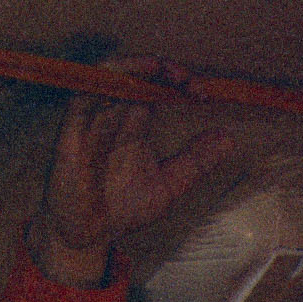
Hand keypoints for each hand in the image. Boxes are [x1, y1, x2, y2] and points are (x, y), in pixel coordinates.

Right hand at [35, 90, 240, 284]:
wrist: (89, 232)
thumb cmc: (123, 207)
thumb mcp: (170, 185)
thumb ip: (196, 162)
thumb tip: (229, 140)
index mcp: (136, 124)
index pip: (156, 89)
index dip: (178, 83)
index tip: (202, 94)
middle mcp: (115, 114)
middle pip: (136, 76)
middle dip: (163, 71)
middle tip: (190, 82)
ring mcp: (93, 118)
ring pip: (110, 77)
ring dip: (136, 69)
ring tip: (163, 71)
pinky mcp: (73, 127)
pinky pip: (84, 94)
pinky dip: (103, 84)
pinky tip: (126, 82)